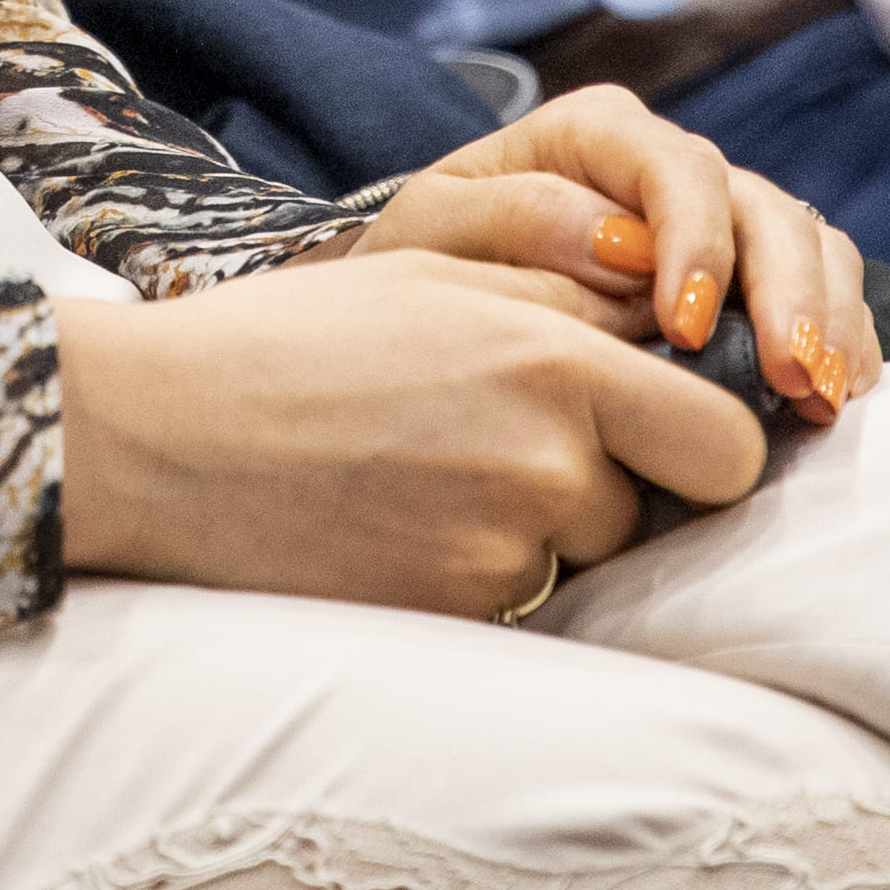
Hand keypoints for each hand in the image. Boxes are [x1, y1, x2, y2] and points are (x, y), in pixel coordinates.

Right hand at [52, 249, 774, 619]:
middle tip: (541, 449)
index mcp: (558, 362)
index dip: (706, 437)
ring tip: (439, 477)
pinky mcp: (452, 618)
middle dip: (633, 485)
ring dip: (550, 526)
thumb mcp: (437, 270)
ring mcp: (501, 554)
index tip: (661, 423)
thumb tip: (671, 308)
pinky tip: (405, 524)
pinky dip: (484, 569)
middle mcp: (549, 467)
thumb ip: (571, 290)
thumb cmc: (297, 337)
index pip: (728, 442)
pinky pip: (519, 599)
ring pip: (591, 556)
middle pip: (670, 511)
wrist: (161, 436)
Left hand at [355, 76, 882, 421]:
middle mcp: (669, 168)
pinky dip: (841, 342)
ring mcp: (721, 222)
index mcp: (594, 135)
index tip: (685, 328)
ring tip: (820, 398)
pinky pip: (824, 291)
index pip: (673, 168)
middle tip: (791, 377)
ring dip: (827, 321)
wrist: (424, 316)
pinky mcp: (753, 280)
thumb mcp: (431, 237)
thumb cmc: (426, 269)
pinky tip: (831, 400)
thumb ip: (513, 221)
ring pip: (808, 245)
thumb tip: (617, 243)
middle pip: (759, 207)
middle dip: (787, 293)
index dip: (696, 244)